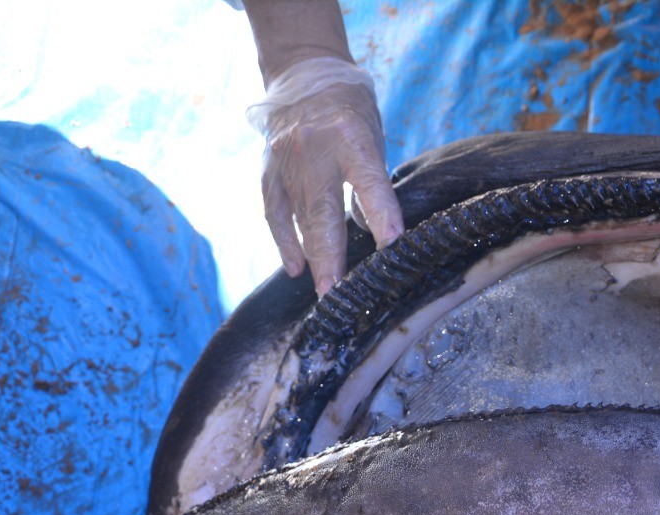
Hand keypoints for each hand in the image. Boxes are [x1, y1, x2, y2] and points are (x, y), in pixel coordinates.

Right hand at [250, 57, 404, 295]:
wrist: (303, 73)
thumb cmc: (350, 110)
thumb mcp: (372, 138)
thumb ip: (372, 184)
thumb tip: (376, 234)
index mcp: (350, 136)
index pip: (368, 182)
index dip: (381, 216)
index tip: (391, 248)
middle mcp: (313, 149)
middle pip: (323, 212)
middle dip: (332, 257)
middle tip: (338, 295)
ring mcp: (285, 161)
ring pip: (299, 219)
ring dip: (312, 259)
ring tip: (325, 292)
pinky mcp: (268, 170)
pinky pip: (274, 214)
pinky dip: (285, 242)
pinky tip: (295, 268)